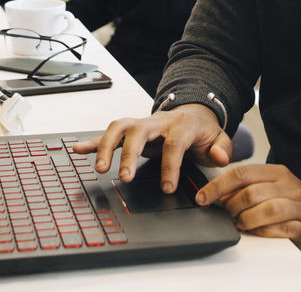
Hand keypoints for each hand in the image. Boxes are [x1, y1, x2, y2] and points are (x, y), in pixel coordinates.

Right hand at [70, 104, 231, 193]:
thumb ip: (222, 148)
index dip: (170, 166)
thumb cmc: (202, 131)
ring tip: (100, 168)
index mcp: (181, 126)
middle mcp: (157, 122)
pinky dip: (92, 141)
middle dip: (129, 154)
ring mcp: (142, 124)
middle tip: (125, 178)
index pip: (173, 144)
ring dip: (106, 146)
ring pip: (119, 127)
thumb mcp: (219, 139)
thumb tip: (219, 157)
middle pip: (139, 132)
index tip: (167, 187)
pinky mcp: (130, 130)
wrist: (193, 113)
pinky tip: (78, 149)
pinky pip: (108, 133)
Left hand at [196, 164, 300, 259]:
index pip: (243, 173)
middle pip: (252, 193)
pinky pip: (278, 230)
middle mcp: (290, 186)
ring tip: (240, 225)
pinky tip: (255, 233)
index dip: (219, 186)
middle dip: (232, 207)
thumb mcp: (271, 188)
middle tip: (227, 215)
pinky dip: (262, 233)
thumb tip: (217, 194)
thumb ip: (247, 188)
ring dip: (246, 220)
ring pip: (266, 210)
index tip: (203, 197)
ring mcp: (299, 207)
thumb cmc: (292, 203)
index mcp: (278, 173)